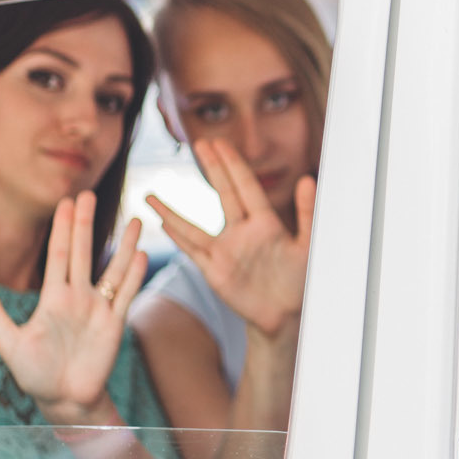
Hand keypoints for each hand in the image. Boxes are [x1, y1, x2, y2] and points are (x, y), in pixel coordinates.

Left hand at [0, 192, 147, 425]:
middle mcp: (78, 297)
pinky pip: (126, 295)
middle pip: (84, 253)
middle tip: (86, 193)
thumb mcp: (8, 342)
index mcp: (53, 298)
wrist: (63, 400)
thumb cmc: (35, 373)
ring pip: (113, 269)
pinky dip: (133, 276)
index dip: (62, 228)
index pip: (59, 255)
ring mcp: (98, 309)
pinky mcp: (114, 325)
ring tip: (136, 221)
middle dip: (84, 224)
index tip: (65, 202)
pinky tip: (141, 255)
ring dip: (124, 245)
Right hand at [147, 138, 314, 338]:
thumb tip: (307, 179)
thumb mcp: (307, 246)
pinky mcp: (215, 271)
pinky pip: (192, 251)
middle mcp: (242, 232)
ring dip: (172, 211)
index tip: (220, 143)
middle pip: (223, 194)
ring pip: (193, 225)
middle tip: (200, 143)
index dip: (232, 164)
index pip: (245, 186)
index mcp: (265, 223)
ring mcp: (225, 251)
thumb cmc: (298, 281)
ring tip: (151, 194)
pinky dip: (177, 237)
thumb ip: (307, 214)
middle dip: (212, 168)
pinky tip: (162, 224)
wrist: (286, 315)